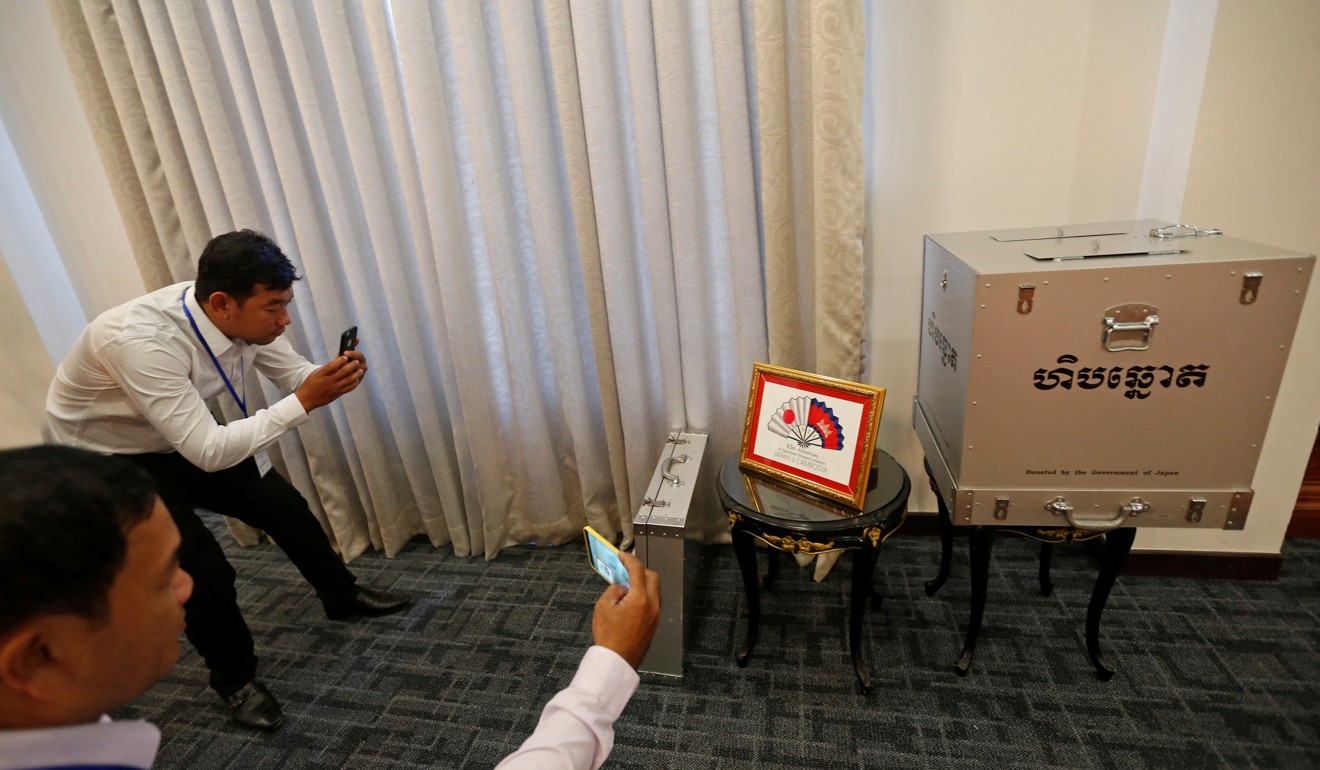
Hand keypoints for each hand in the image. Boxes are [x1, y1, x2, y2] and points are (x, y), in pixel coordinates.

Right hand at [295, 350, 367, 410]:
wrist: (307, 399)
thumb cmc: (311, 383)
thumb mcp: (317, 373)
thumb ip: (328, 367)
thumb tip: (340, 359)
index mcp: (321, 374)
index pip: (332, 365)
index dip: (340, 360)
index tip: (345, 356)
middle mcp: (328, 381)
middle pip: (343, 372)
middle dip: (351, 365)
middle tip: (356, 361)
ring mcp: (333, 388)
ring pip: (348, 380)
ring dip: (356, 374)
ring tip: (360, 370)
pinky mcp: (337, 394)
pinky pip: (348, 388)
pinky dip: (354, 383)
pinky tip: (357, 379)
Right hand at [591, 551, 660, 669]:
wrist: (617, 661)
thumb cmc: (609, 635)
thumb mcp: (603, 607)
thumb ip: (614, 590)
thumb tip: (622, 587)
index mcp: (640, 598)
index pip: (638, 570)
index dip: (629, 560)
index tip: (622, 555)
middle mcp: (653, 604)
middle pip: (652, 578)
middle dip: (640, 570)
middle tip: (626, 569)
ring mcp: (656, 615)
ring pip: (654, 591)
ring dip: (643, 584)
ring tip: (626, 586)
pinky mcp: (654, 624)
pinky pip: (652, 603)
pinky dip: (644, 596)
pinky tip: (631, 600)